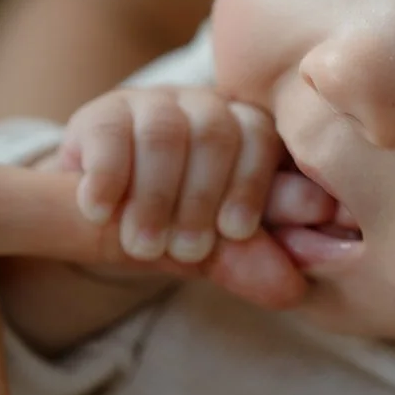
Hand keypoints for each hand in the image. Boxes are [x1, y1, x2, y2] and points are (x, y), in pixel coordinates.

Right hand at [58, 86, 292, 265]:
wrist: (108, 219)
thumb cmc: (178, 228)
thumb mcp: (214, 249)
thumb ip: (250, 260)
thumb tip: (293, 290)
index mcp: (247, 132)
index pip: (260, 138)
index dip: (251, 184)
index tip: (235, 231)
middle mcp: (205, 108)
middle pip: (214, 133)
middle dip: (202, 199)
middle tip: (187, 251)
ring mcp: (152, 105)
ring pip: (163, 134)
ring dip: (156, 197)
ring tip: (145, 246)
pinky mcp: (102, 114)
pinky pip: (110, 134)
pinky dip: (107, 178)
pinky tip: (101, 213)